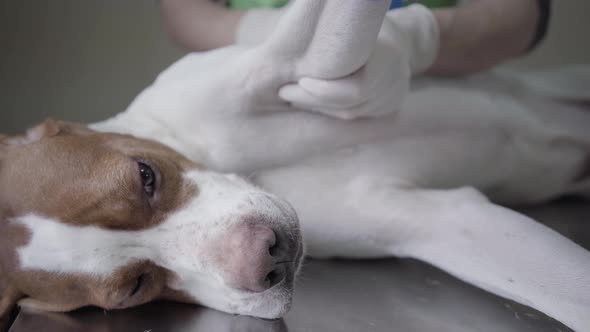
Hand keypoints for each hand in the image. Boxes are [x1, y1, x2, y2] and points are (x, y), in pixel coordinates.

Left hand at [278, 4, 438, 119]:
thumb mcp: (351, 24)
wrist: (396, 38)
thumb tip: (295, 36)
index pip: (355, 89)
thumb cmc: (362, 23)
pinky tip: (310, 101)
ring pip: (349, 113)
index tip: (298, 81)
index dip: (323, 90)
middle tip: (283, 91)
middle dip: (312, 100)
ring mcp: (394, 98)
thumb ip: (333, 37)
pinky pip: (355, 115)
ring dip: (317, 106)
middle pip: (348, 105)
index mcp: (389, 57)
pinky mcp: (389, 109)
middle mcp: (396, 82)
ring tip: (292, 95)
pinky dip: (330, 110)